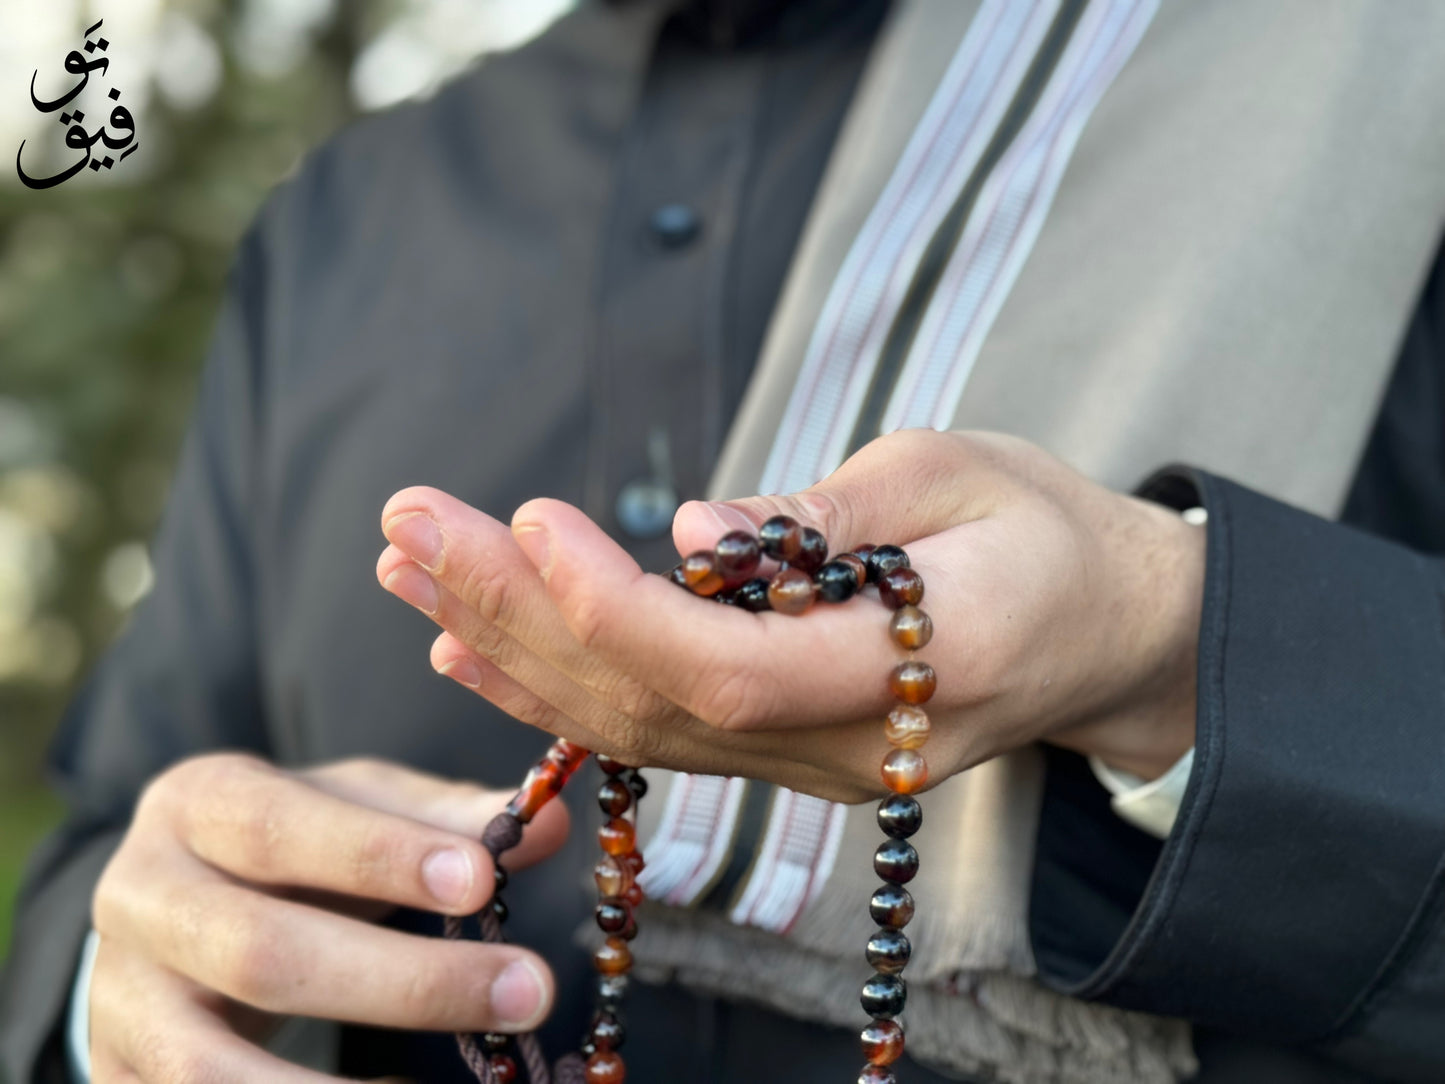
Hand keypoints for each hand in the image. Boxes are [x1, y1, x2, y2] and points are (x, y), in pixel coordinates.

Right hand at [89, 754, 566, 1081]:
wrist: (166, 910)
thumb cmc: (285, 847)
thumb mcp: (354, 806)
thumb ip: (445, 816)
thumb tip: (549, 821)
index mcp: (195, 804)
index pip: (278, 827)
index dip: (380, 856)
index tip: (485, 879)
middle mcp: (139, 899)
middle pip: (261, 953)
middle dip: (404, 982)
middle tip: (529, 990)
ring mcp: (120, 1002)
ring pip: (212, 1070)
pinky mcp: (122, 1077)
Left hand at [377, 430, 1203, 803]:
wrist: (1105, 633)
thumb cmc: (1045, 532)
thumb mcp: (962, 474)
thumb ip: (828, 516)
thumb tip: (692, 540)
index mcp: (917, 668)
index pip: (731, 671)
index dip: (616, 609)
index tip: (531, 521)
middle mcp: (849, 745)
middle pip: (655, 702)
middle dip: (522, 612)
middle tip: (411, 524)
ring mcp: (812, 765)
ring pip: (639, 727)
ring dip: (513, 648)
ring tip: (411, 570)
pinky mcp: (785, 753)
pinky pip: (657, 734)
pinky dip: (556, 689)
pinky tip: (469, 644)